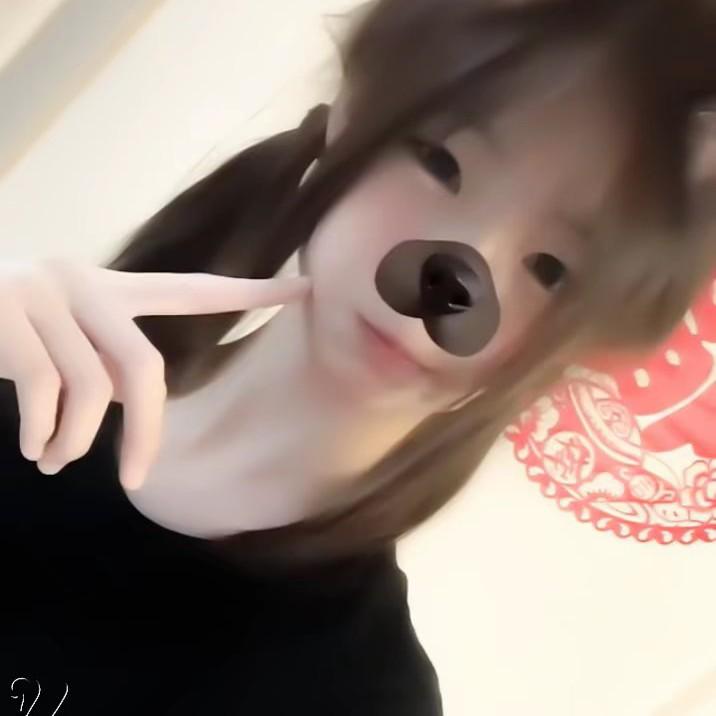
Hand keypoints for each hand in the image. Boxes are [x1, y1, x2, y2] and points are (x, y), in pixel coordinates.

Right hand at [0, 258, 310, 489]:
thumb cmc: (0, 324)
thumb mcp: (59, 330)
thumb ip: (101, 356)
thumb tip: (128, 411)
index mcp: (107, 285)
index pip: (193, 288)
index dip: (250, 295)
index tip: (305, 291)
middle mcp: (82, 281)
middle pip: (144, 368)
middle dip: (145, 432)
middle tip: (138, 479)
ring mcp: (42, 295)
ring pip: (91, 390)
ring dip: (77, 440)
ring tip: (57, 459)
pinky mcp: (6, 318)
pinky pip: (44, 394)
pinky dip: (45, 433)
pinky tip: (36, 451)